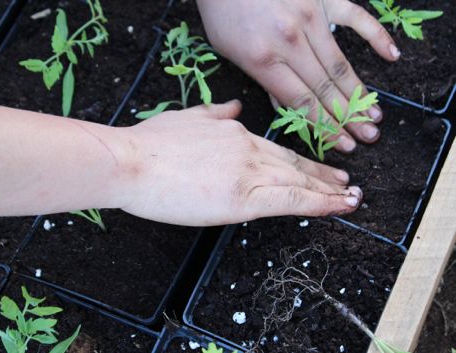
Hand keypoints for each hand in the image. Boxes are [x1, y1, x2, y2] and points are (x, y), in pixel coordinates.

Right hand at [118, 101, 361, 225]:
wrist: (129, 161)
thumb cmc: (149, 144)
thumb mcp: (186, 116)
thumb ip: (214, 112)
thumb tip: (234, 107)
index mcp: (233, 131)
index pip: (276, 149)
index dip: (301, 161)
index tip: (318, 169)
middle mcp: (246, 147)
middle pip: (292, 164)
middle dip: (322, 176)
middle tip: (345, 184)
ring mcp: (247, 171)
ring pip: (298, 182)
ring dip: (328, 191)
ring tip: (349, 197)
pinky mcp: (242, 198)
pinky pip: (290, 200)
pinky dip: (320, 203)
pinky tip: (337, 206)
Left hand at [197, 0, 399, 152]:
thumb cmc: (223, 12)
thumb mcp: (230, 52)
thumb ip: (263, 79)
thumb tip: (290, 107)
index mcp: (263, 60)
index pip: (302, 103)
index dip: (325, 127)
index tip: (343, 144)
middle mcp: (290, 41)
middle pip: (324, 89)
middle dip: (348, 117)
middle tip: (367, 137)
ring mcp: (310, 17)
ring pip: (340, 64)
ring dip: (359, 93)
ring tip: (375, 115)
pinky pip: (356, 18)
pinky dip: (376, 37)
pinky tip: (391, 56)